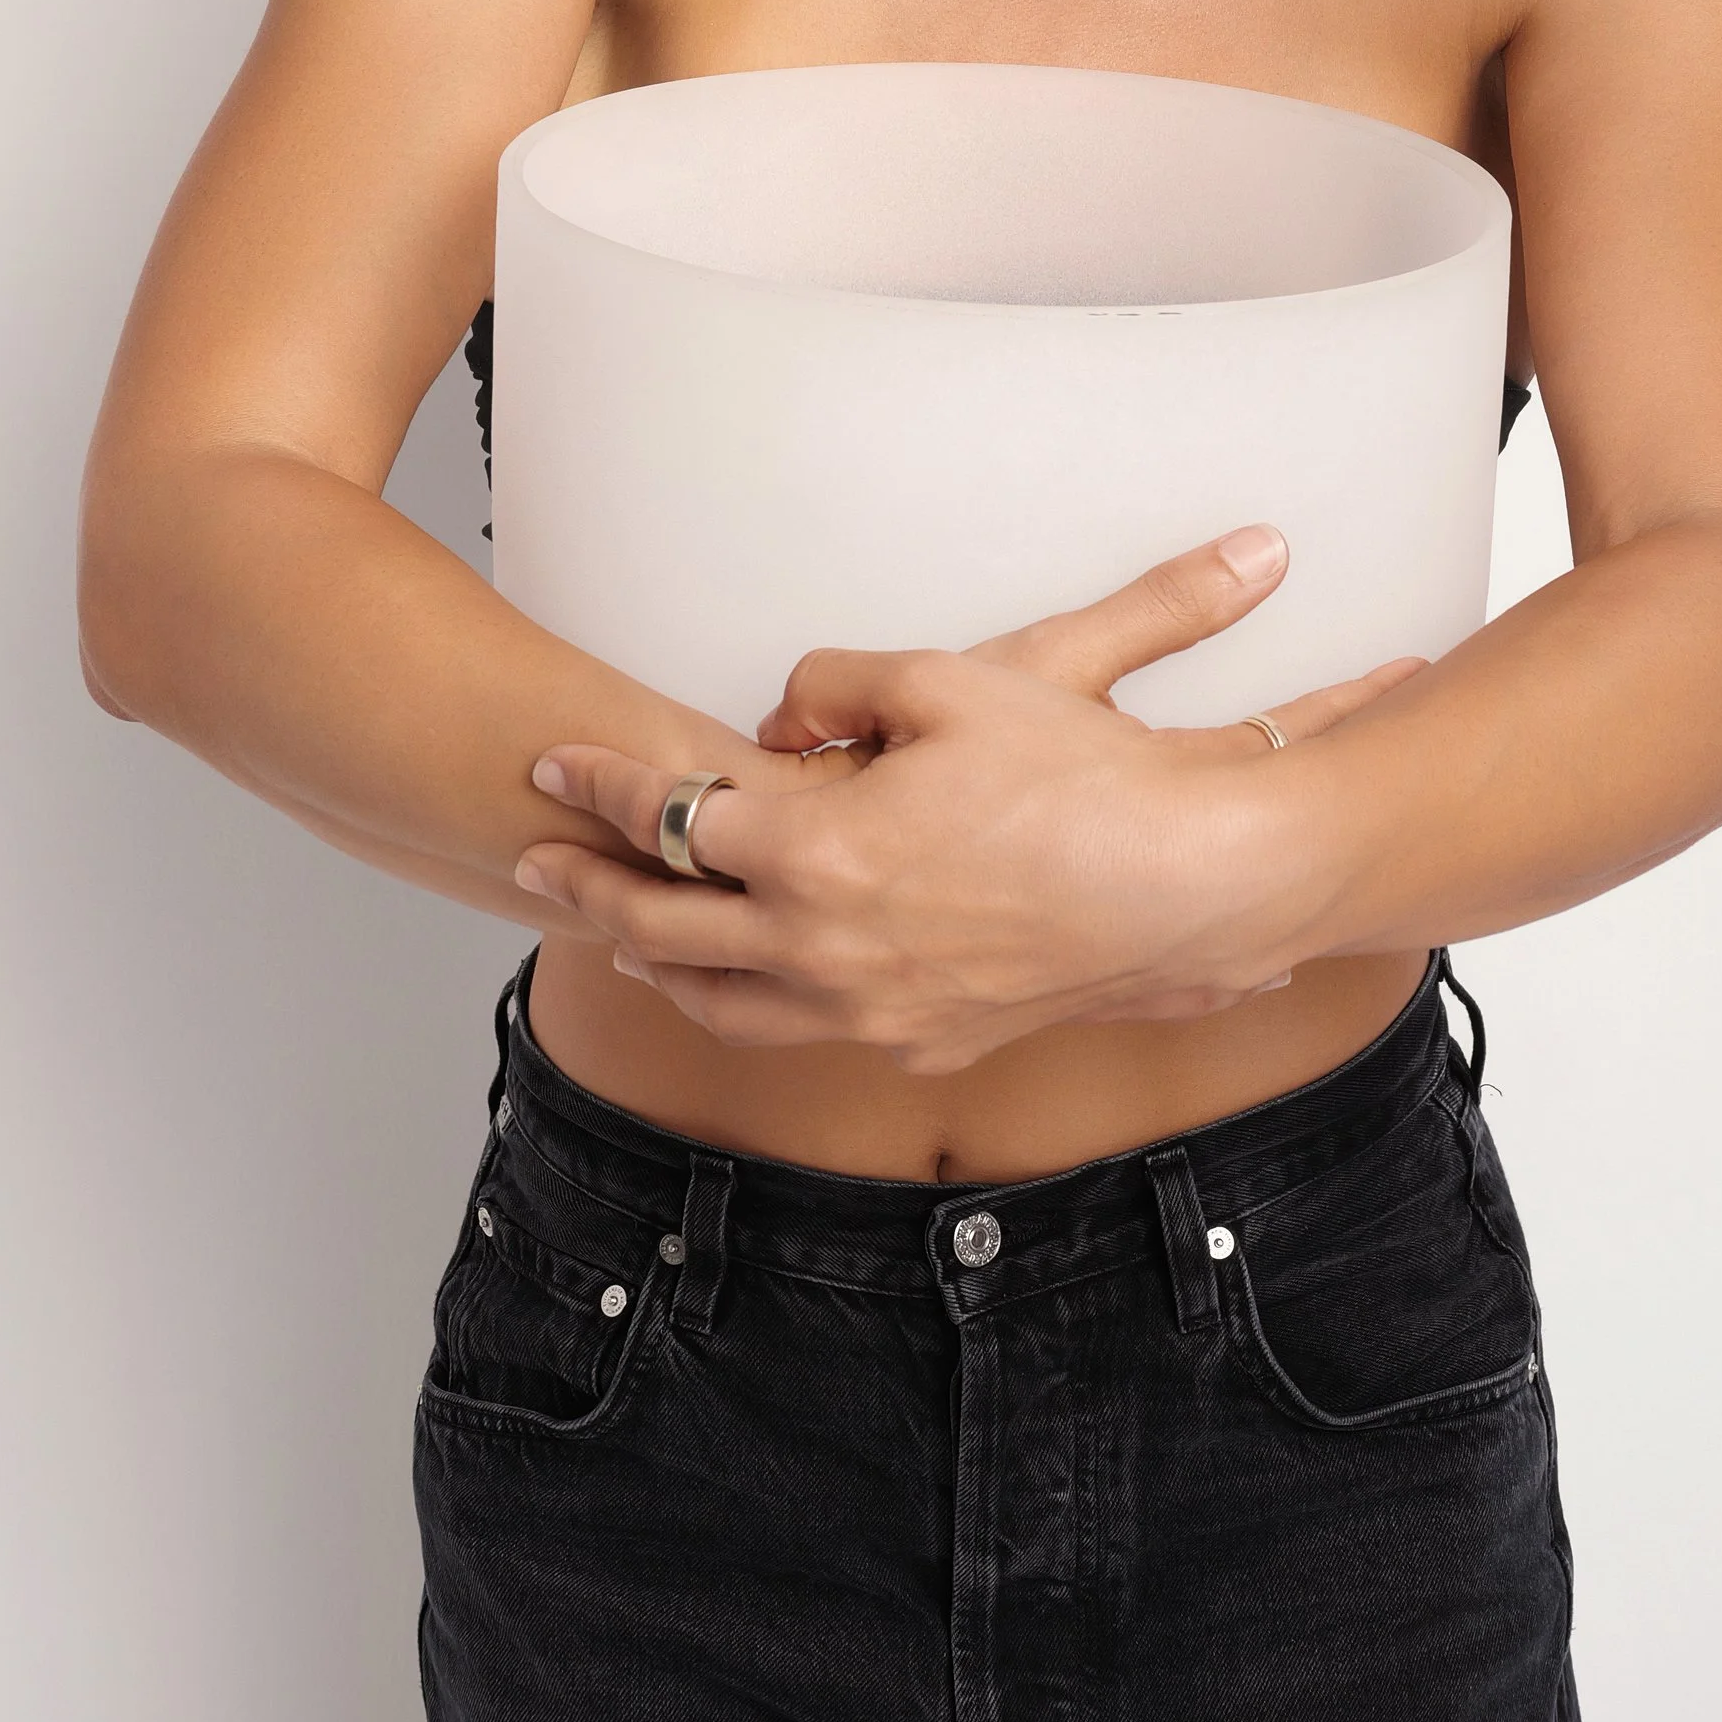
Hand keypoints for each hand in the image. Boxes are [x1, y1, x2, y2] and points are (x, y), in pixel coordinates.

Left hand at [511, 528, 1423, 1070]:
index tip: (554, 762)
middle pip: (666, 927)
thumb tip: (786, 707)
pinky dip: (745, 1001)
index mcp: (817, 853)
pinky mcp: (926, 1041)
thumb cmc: (1081, 776)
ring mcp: (872, 1010)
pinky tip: (744, 979)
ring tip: (624, 928)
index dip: (602, 785)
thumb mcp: (951, 680)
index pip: (673, 818)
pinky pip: (801, 1029)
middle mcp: (825, 949)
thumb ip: (841, 681)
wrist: (1189, 886)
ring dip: (658, 960)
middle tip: (532, 860)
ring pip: (722, 1002)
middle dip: (589, 886)